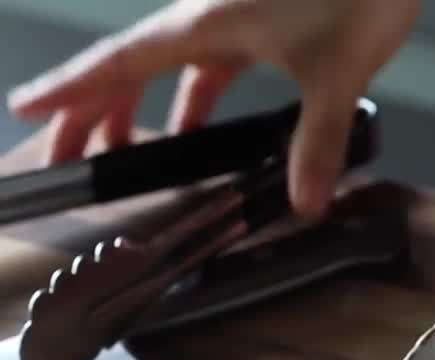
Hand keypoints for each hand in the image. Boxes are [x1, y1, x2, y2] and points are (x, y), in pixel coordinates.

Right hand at [7, 0, 419, 216]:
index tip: (28, 109)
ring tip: (119, 151)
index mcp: (205, 24)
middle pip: (131, 69)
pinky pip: (209, 68)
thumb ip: (318, 139)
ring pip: (167, 68)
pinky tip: (196, 129)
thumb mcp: (337, 72)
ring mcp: (233, 21)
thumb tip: (305, 197)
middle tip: (63, 154)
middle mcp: (207, 20)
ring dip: (140, 108)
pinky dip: (194, 99)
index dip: (71, 89)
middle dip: (93, 113)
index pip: (120, 62)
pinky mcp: (263, 26)